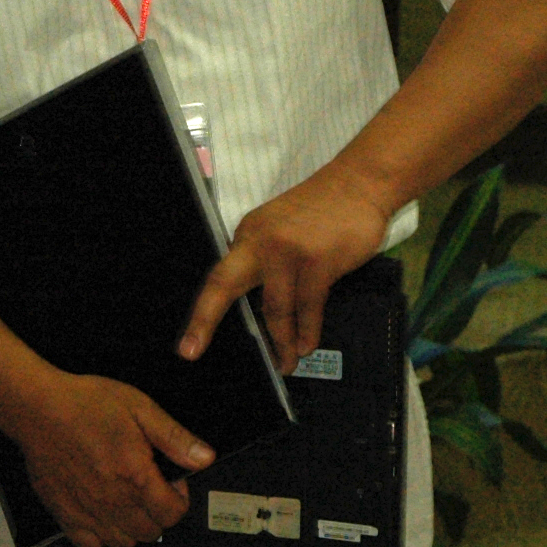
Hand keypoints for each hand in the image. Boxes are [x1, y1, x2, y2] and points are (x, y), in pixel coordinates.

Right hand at [6, 372, 213, 546]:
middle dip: (158, 514)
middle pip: (151, 532)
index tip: (170, 482)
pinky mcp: (64, 514)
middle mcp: (113, 501)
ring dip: (132, 527)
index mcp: (136, 476)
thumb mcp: (139, 407)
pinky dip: (100, 536)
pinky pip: (90, 544)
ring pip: (123, 542)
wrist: (37, 407)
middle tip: (148, 488)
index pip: (173, 513)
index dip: (179, 498)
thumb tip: (204, 458)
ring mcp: (87, 511)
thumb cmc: (84, 403)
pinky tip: (100, 513)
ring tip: (125, 500)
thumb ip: (174, 437)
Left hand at [179, 169, 391, 370]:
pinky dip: (308, 330)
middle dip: (205, 319)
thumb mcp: (279, 228)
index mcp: (247, 235)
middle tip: (191, 352)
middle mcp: (260, 242)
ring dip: (282, 341)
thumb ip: (264, 259)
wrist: (358, 184)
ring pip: (276, 308)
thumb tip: (257, 305)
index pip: (219, 276)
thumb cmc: (322, 211)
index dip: (202, 313)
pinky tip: (306, 345)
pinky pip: (309, 307)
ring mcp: (288, 252)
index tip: (188, 346)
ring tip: (287, 362)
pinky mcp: (318, 262)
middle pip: (224, 284)